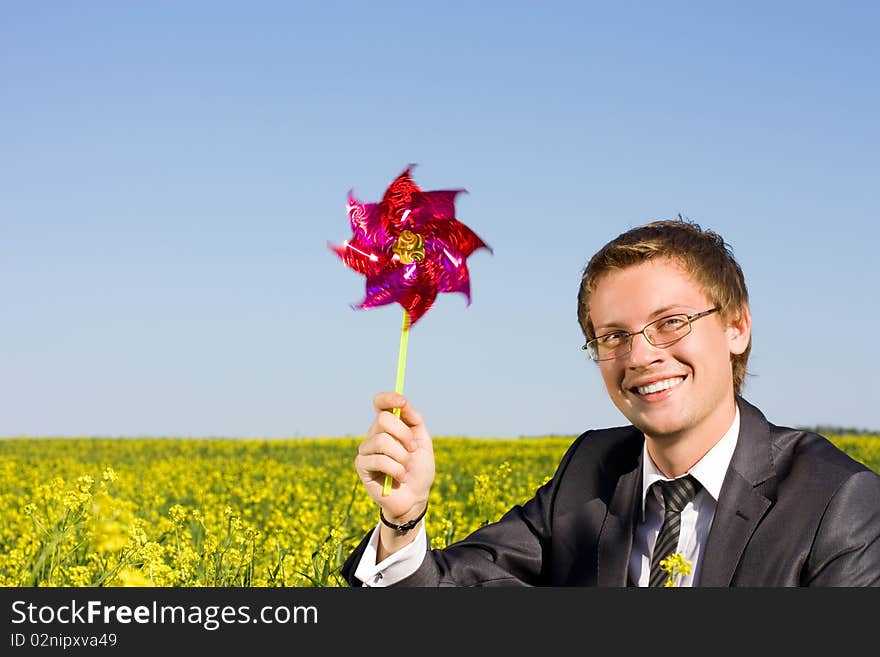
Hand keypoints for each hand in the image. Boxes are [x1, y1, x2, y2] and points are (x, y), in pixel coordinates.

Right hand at [355, 392, 435, 524]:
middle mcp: (374, 434)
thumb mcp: (423, 442)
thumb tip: (404, 404)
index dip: (389, 398)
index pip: (380, 403)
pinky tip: (399, 478)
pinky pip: (379, 460)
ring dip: (402, 456)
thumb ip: (415, 421)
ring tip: (406, 468)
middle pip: (384, 419)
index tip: (403, 403)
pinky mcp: (361, 466)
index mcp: (389, 426)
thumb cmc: (419, 470)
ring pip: (382, 440)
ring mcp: (366, 450)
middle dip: (404, 435)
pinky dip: (396, 469)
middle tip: (413, 449)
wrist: (415, 498)